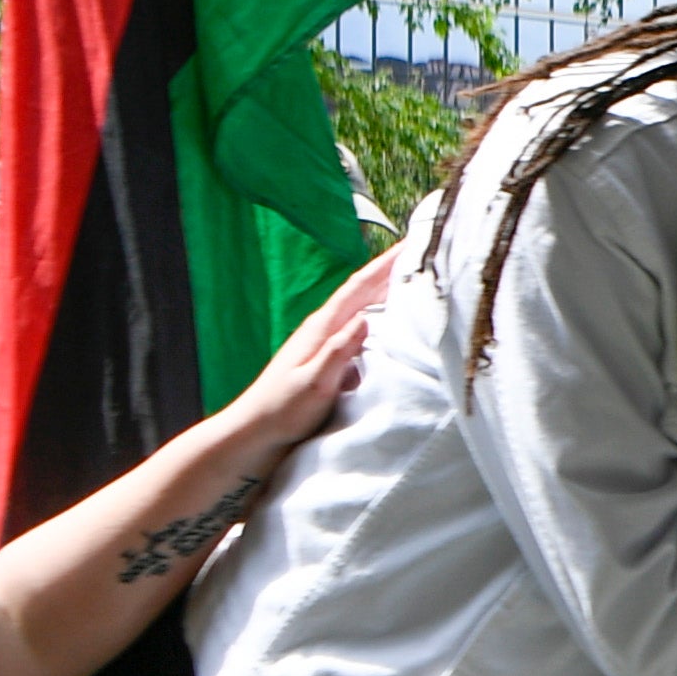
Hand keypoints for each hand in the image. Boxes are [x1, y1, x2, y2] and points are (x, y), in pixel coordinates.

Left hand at [229, 249, 392, 449]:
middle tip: (421, 252)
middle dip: (390, 270)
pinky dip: (379, 319)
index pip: (359, 287)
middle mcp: (323, 329)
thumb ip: (338, 351)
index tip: (411, 243)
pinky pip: (360, 331)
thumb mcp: (314, 383)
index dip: (385, 264)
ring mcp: (324, 343)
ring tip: (412, 280)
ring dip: (386, 292)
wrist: (255, 432)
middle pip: (362, 291)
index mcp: (321, 328)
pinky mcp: (326, 359)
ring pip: (362, 309)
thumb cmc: (282, 411)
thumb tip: (365, 317)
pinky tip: (390, 324)